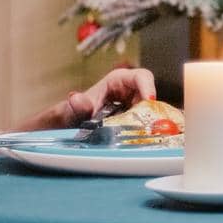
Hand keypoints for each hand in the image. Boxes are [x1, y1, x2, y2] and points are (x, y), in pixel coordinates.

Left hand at [18, 67, 158, 130]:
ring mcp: (135, 109)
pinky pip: (148, 127)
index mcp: (118, 81)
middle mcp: (130, 93)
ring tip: (147, 139)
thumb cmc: (71, 113)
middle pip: (151, 98)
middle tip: (151, 128)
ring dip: (152, 126)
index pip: (140, 77)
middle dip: (154, 112)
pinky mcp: (136, 124)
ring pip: (153, 114)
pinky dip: (147, 135)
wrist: (67, 129)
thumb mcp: (72, 110)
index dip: (148, 86)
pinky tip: (142, 145)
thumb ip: (76, 106)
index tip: (149, 100)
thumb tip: (77, 99)